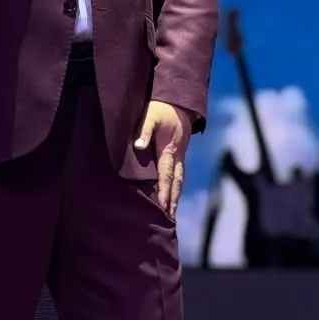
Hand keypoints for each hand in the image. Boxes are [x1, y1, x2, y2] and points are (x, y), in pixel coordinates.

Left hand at [134, 100, 192, 218]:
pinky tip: (172, 194)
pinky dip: (176, 186)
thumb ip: (143, 131)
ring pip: (179, 179)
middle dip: (173, 200)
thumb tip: (137, 147)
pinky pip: (179, 173)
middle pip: (177, 182)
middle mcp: (177, 155)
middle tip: (170, 218)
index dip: (164, 191)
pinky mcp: (179, 153)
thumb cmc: (161, 109)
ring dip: (176, 196)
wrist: (178, 101)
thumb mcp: (150, 116)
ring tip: (172, 212)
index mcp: (169, 149)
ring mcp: (180, 155)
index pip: (167, 174)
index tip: (162, 206)